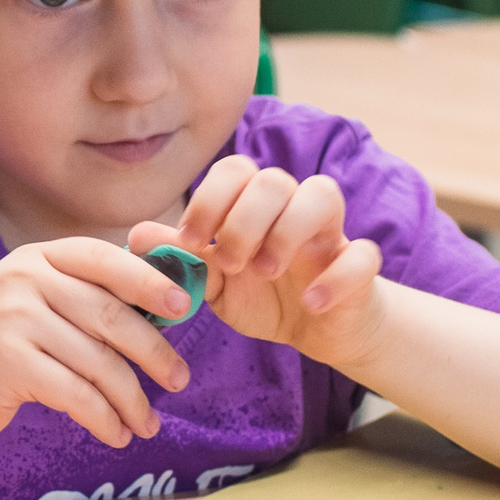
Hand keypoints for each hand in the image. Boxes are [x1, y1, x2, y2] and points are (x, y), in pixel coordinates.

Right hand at [0, 238, 193, 450]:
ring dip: (131, 398)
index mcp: (38, 258)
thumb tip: (164, 307)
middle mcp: (24, 279)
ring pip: (98, 361)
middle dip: (154, 351)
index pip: (106, 258)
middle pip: (112, 314)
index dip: (151, 280)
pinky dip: (103, 418)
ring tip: (147, 424)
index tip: (186, 308)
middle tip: (181, 379)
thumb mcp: (31, 305)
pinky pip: (76, 393)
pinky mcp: (7, 363)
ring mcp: (13, 319)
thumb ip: (82, 297)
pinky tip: (116, 434)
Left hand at [138, 157, 385, 368]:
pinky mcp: (362, 269)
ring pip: (322, 194)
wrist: (318, 330)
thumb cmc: (264, 297)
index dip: (210, 198)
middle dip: (243, 221)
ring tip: (266, 273)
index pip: (236, 169)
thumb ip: (184, 258)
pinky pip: (363, 255)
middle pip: (275, 179)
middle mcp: (295, 209)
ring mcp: (333, 234)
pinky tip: (310, 302)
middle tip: (231, 263)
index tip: (192, 241)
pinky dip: (335, 278)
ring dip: (287, 232)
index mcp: (257, 206)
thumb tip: (136, 234)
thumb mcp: (216, 283)